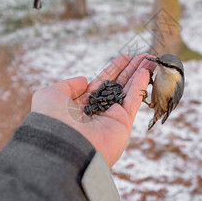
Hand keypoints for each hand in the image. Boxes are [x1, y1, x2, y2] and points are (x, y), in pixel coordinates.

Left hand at [31, 53, 155, 166]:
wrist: (61, 145)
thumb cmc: (51, 120)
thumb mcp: (50, 95)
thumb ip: (67, 85)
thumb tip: (84, 80)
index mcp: (80, 105)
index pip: (101, 82)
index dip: (114, 69)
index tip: (126, 57)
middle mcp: (97, 111)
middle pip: (118, 85)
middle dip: (131, 69)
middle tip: (144, 55)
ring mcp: (111, 118)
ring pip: (128, 91)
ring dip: (140, 74)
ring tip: (151, 59)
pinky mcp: (122, 123)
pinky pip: (133, 100)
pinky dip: (140, 86)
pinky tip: (146, 71)